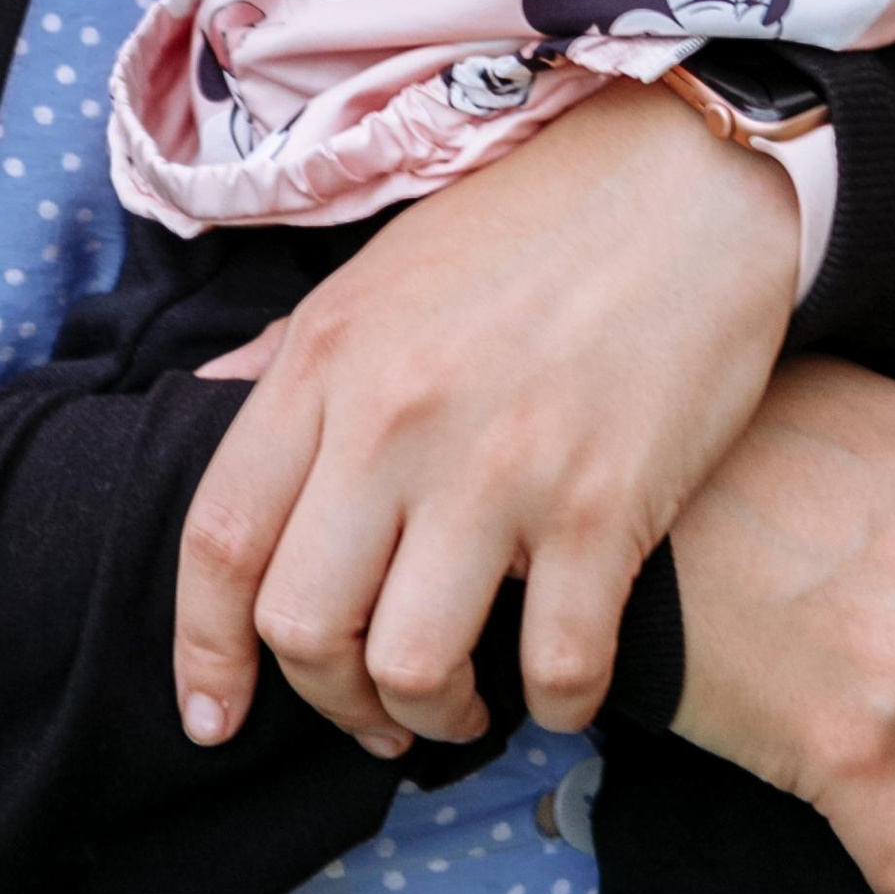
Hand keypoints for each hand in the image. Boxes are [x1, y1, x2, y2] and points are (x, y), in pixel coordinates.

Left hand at [173, 77, 798, 752]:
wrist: (691, 175)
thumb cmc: (534, 223)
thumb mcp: (382, 268)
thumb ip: (292, 354)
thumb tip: (207, 407)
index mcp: (329, 358)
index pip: (219, 539)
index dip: (203, 651)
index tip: (214, 717)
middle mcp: (395, 418)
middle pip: (303, 626)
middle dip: (329, 701)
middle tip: (372, 711)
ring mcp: (499, 465)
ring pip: (413, 668)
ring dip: (433, 718)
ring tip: (463, 704)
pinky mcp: (604, 502)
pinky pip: (557, 668)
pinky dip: (557, 705)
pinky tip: (562, 683)